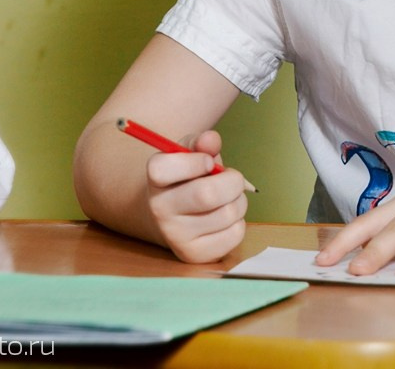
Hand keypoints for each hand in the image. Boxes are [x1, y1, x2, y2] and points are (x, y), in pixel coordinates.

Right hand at [145, 130, 249, 262]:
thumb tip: (210, 139)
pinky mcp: (194, 255)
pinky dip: (239, 222)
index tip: (208, 162)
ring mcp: (176, 236)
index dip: (195, 161)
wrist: (174, 215)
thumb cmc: (187, 177)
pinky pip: (234, 234)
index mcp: (155, 179)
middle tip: (232, 178)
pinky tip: (225, 218)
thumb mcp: (190, 153)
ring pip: (227, 213)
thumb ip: (201, 143)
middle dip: (232, 181)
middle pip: (206, 194)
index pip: (164, 168)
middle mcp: (160, 210)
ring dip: (239, 201)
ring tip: (228, 198)